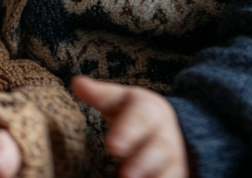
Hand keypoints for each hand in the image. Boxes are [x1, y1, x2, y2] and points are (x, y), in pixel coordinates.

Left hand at [72, 76, 188, 177]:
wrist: (165, 130)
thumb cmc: (132, 114)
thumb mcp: (118, 100)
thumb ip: (98, 95)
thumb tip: (76, 83)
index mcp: (150, 109)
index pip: (141, 117)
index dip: (128, 131)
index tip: (112, 146)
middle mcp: (165, 135)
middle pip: (158, 148)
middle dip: (141, 162)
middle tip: (124, 174)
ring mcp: (172, 159)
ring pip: (168, 170)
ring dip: (152, 177)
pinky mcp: (175, 175)